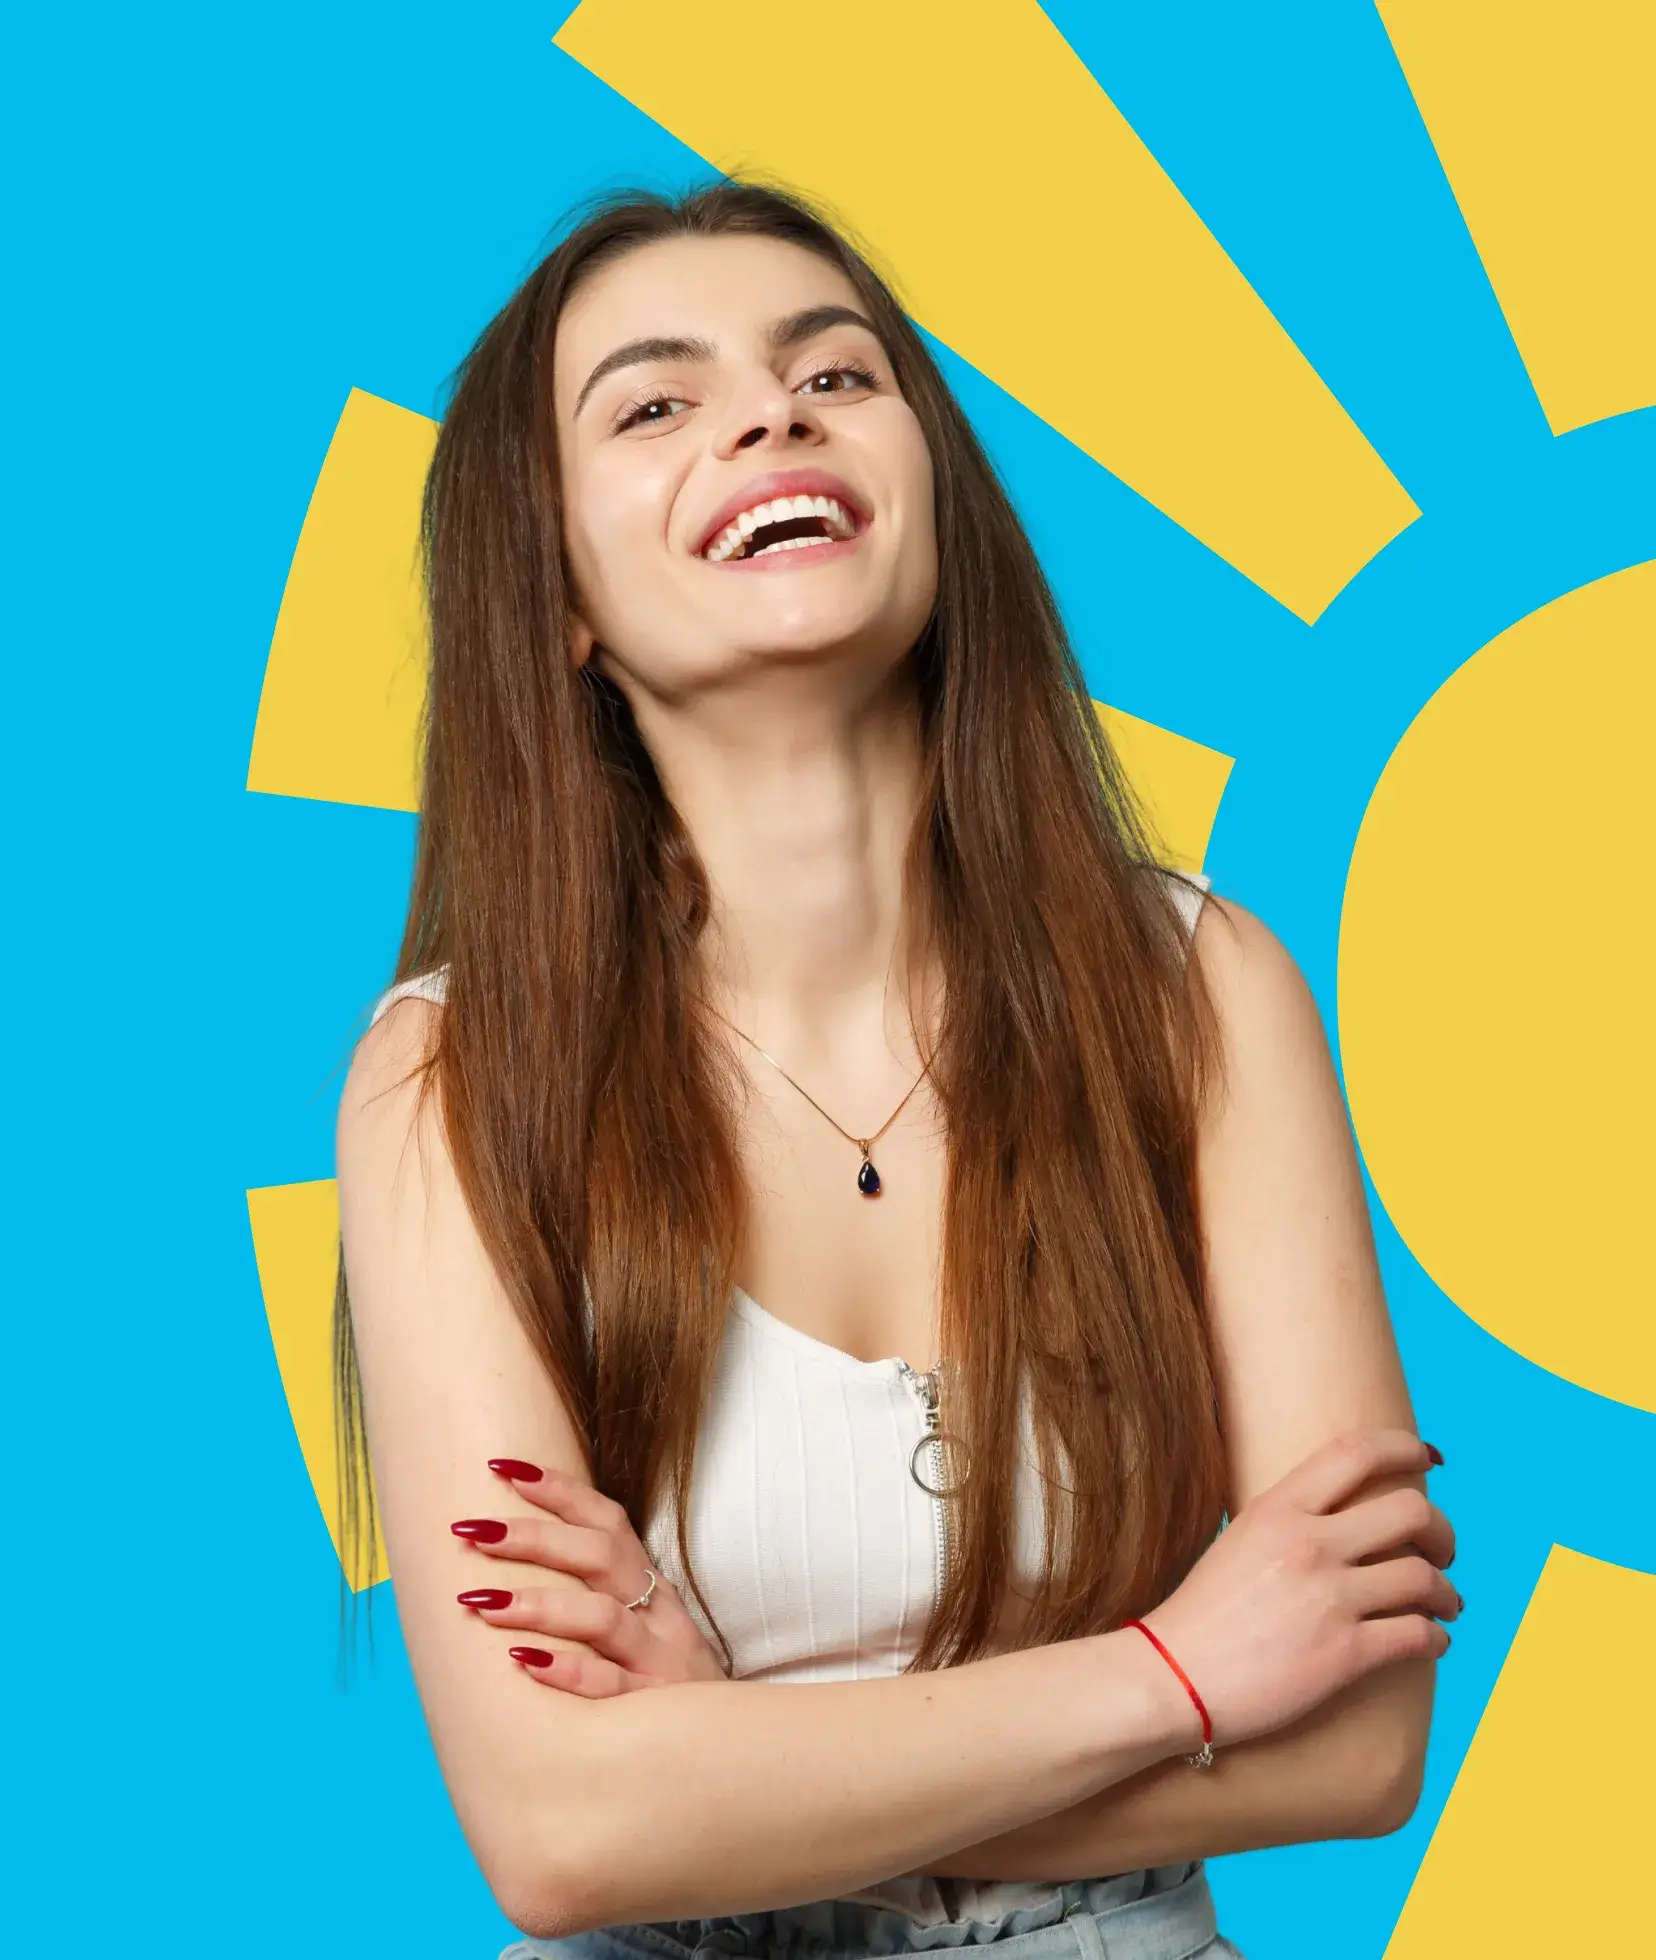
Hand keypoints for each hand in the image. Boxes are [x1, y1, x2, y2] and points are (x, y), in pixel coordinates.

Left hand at [451, 1459, 729, 1695]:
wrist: (734, 1754)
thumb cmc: (667, 1688)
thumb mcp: (644, 1631)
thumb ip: (595, 1598)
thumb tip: (513, 1566)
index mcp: (650, 1588)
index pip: (608, 1521)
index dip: (559, 1490)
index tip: (501, 1467)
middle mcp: (658, 1615)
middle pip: (600, 1556)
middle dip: (534, 1537)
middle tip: (473, 1528)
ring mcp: (661, 1661)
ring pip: (601, 1617)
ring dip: (539, 1604)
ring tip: (482, 1600)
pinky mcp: (657, 1711)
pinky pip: (609, 1685)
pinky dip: (568, 1671)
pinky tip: (524, 1663)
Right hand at [1138, 1427, 1459, 1750]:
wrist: (1173, 1678)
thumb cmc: (1202, 1614)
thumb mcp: (1241, 1540)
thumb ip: (1291, 1520)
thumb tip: (1344, 1516)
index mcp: (1278, 1508)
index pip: (1357, 1452)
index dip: (1405, 1446)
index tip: (1429, 1458)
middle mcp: (1309, 1543)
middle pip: (1412, 1511)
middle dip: (1442, 1531)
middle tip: (1441, 1550)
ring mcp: (1329, 1598)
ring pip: (1426, 1578)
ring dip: (1446, 1592)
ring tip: (1445, 1603)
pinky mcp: (1345, 1654)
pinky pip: (1419, 1636)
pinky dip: (1437, 1637)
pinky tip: (1432, 1641)